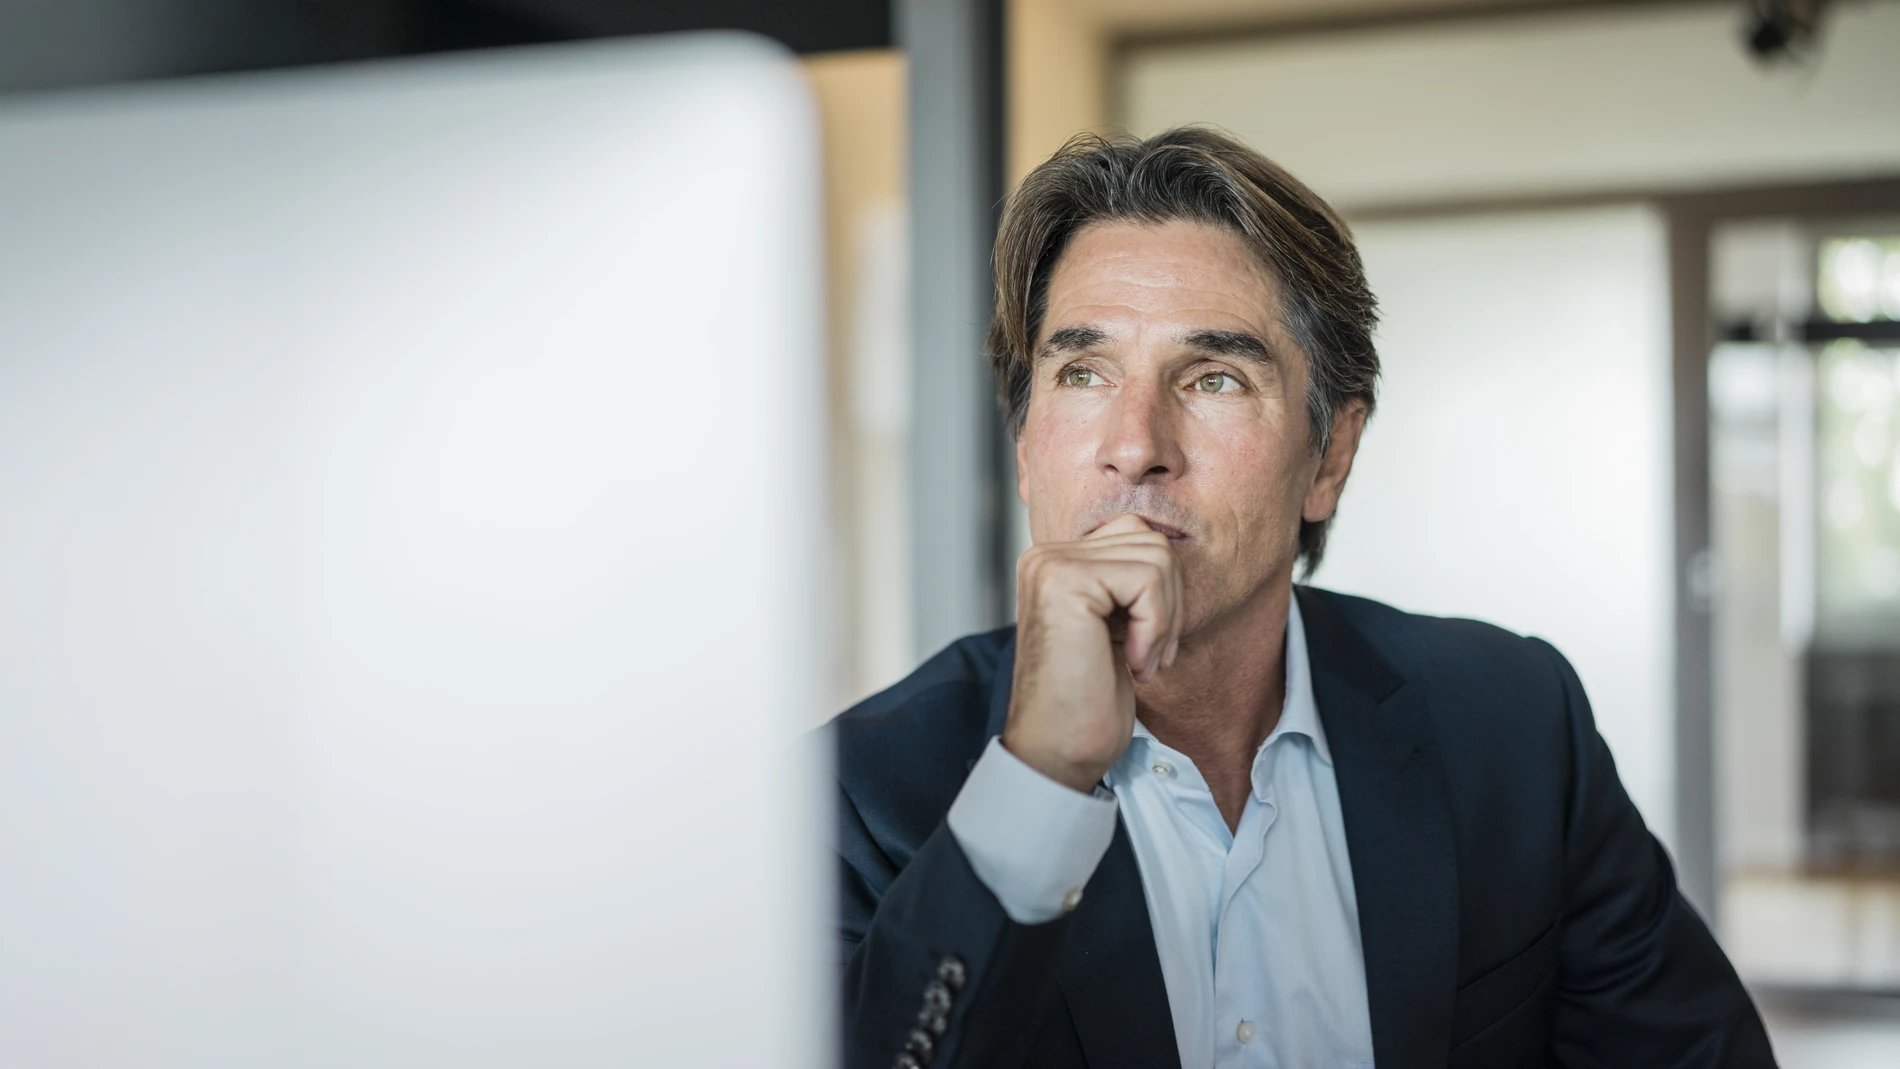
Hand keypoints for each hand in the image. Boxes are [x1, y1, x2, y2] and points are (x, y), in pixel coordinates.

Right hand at [1001, 514, 1184, 793]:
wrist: (1057, 752)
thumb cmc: (1086, 703)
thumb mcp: (1113, 627)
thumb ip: (1127, 583)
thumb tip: (1167, 552)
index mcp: (1055, 562)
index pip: (1138, 536)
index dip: (1161, 593)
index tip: (1148, 647)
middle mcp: (1046, 555)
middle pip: (1151, 540)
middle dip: (1169, 604)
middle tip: (1149, 657)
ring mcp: (1052, 564)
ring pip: (1156, 556)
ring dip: (1163, 619)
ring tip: (1140, 661)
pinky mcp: (1066, 582)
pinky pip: (1148, 581)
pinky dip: (1155, 627)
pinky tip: (1132, 663)